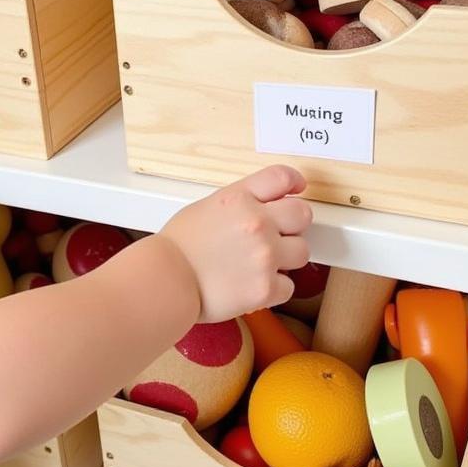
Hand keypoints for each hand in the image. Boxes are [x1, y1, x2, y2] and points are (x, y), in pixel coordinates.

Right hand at [159, 166, 311, 322]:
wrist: (165, 281)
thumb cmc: (178, 248)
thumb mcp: (206, 207)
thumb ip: (240, 204)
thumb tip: (263, 208)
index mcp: (240, 198)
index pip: (281, 177)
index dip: (293, 182)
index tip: (297, 189)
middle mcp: (257, 222)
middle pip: (302, 214)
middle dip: (293, 225)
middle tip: (278, 235)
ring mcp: (265, 255)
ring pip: (302, 251)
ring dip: (286, 258)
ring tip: (261, 264)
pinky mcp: (266, 287)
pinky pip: (289, 286)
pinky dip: (274, 289)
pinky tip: (252, 285)